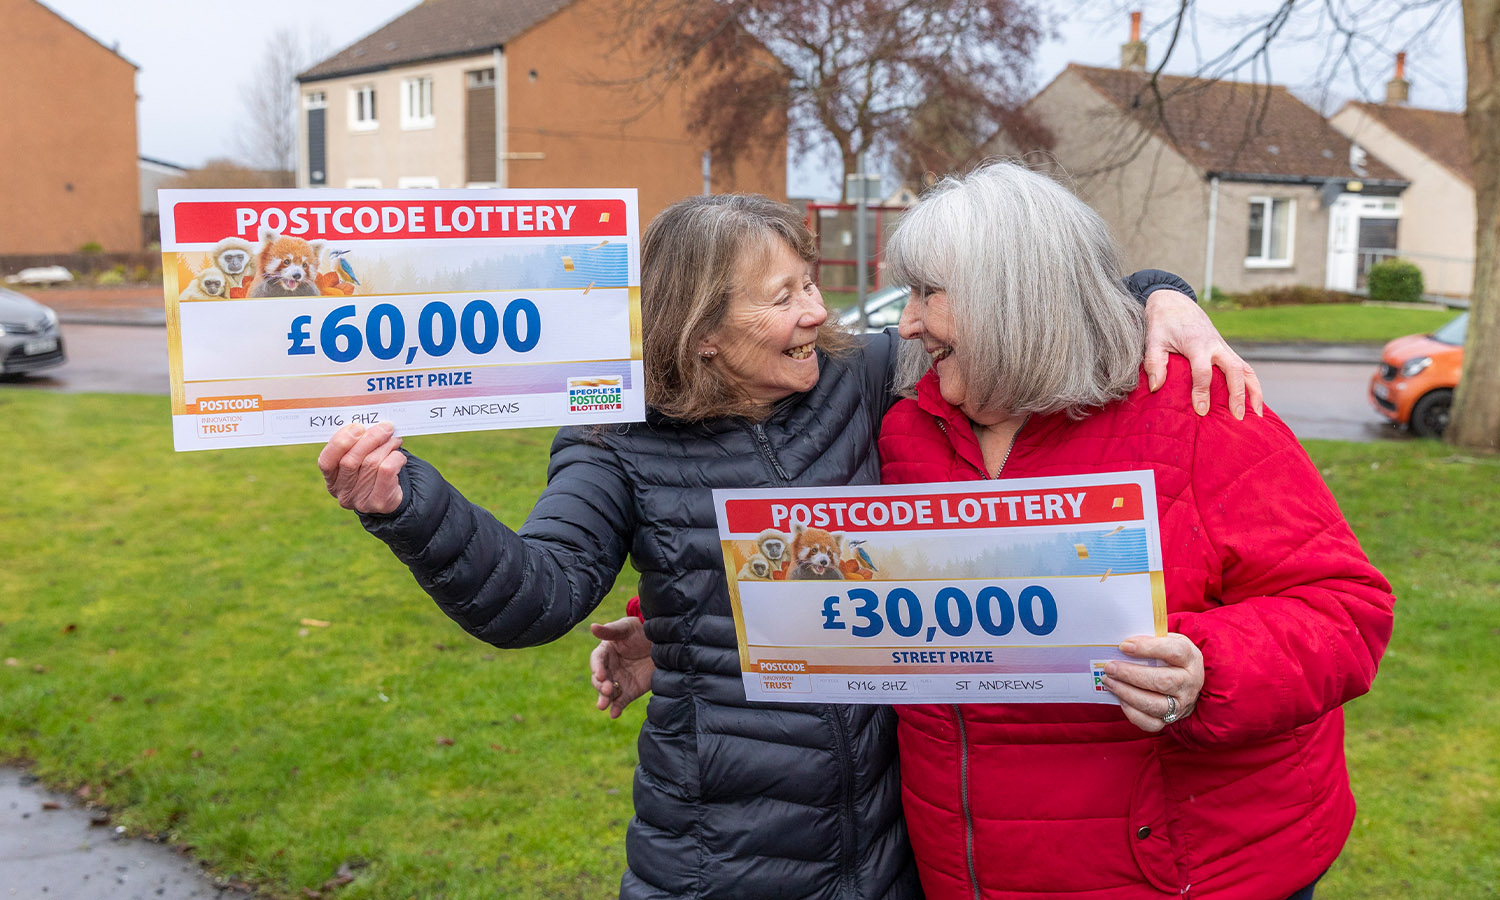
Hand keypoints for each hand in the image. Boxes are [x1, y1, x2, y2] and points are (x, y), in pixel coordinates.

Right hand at [316, 421, 406, 514]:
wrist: (392, 495)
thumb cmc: (373, 468)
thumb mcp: (361, 457)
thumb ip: (358, 442)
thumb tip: (371, 424)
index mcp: (331, 478)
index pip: (326, 461)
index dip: (340, 442)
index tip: (358, 427)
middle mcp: (342, 492)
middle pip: (350, 461)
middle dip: (370, 438)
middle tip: (386, 427)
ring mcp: (359, 501)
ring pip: (372, 463)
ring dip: (387, 446)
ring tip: (394, 440)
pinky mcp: (379, 503)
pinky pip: (387, 471)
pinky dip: (396, 457)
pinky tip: (399, 457)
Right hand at [589, 616, 654, 718]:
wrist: (661, 643)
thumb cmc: (640, 630)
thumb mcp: (627, 627)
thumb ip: (610, 630)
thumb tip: (592, 626)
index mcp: (605, 652)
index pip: (597, 661)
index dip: (597, 668)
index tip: (600, 674)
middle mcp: (609, 668)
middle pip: (599, 680)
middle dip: (600, 686)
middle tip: (607, 689)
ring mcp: (618, 680)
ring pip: (607, 693)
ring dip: (604, 699)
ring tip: (604, 705)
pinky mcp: (629, 691)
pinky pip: (620, 701)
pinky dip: (616, 708)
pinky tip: (614, 714)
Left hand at [1102, 633, 1204, 733]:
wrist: (1189, 681)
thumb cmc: (1172, 657)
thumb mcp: (1168, 641)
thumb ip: (1151, 639)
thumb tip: (1124, 644)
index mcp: (1190, 658)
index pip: (1174, 651)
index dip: (1148, 648)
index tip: (1124, 646)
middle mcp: (1189, 683)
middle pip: (1161, 681)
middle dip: (1131, 674)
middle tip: (1110, 667)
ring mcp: (1182, 704)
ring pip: (1154, 704)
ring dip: (1127, 693)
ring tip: (1109, 682)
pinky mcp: (1171, 719)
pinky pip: (1150, 723)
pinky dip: (1133, 713)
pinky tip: (1120, 700)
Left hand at [1143, 289, 1263, 419]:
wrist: (1175, 304)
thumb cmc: (1162, 324)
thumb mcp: (1153, 340)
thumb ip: (1154, 363)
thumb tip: (1155, 388)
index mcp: (1196, 343)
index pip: (1203, 371)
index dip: (1202, 391)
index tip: (1202, 410)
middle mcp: (1215, 346)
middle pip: (1233, 370)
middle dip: (1237, 394)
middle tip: (1237, 417)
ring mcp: (1224, 348)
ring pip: (1245, 369)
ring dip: (1253, 391)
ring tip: (1256, 415)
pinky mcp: (1226, 351)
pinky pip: (1244, 368)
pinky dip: (1252, 385)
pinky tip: (1254, 403)